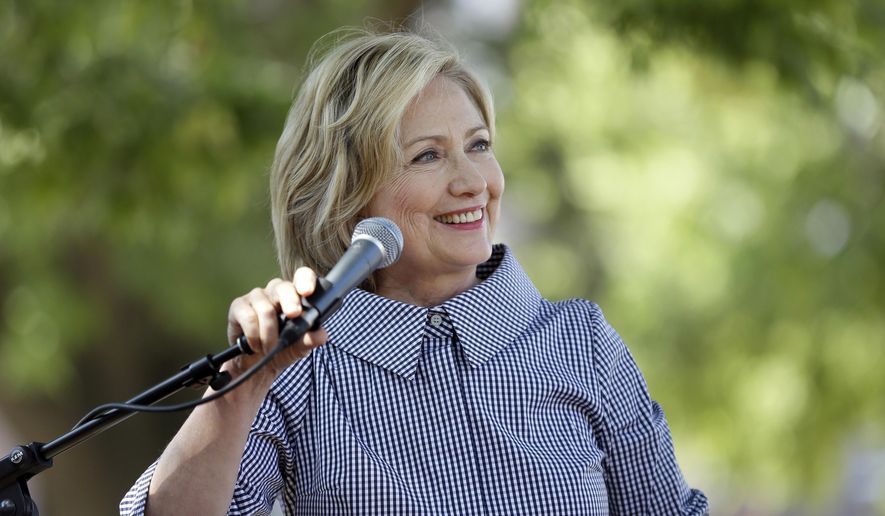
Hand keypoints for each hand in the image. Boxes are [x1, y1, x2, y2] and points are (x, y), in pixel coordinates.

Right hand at [225, 267, 327, 381]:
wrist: (257, 365)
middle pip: (283, 287)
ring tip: (269, 347)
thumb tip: (322, 334)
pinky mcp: (239, 306)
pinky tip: (255, 345)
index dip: (305, 280)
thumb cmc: (281, 349)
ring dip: (269, 334)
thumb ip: (310, 340)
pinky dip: (254, 335)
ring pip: (265, 308)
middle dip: (290, 302)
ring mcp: (257, 297)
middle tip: (294, 315)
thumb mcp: (299, 348)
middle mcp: (276, 292)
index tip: (307, 292)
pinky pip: (248, 316)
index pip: (302, 277)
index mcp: (295, 296)